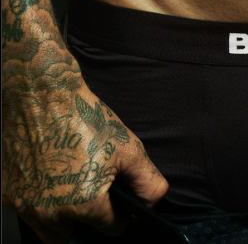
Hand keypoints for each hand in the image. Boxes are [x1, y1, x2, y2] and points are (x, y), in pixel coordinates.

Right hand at [2, 86, 168, 243]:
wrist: (43, 98)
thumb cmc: (87, 121)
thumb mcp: (130, 149)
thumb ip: (149, 183)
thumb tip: (151, 205)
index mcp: (86, 205)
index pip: (113, 229)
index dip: (120, 214)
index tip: (117, 197)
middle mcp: (52, 213)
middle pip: (77, 235)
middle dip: (89, 221)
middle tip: (95, 194)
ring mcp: (27, 207)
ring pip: (50, 232)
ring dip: (64, 220)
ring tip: (74, 191)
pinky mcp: (10, 196)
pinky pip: (30, 215)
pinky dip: (42, 206)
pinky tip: (53, 181)